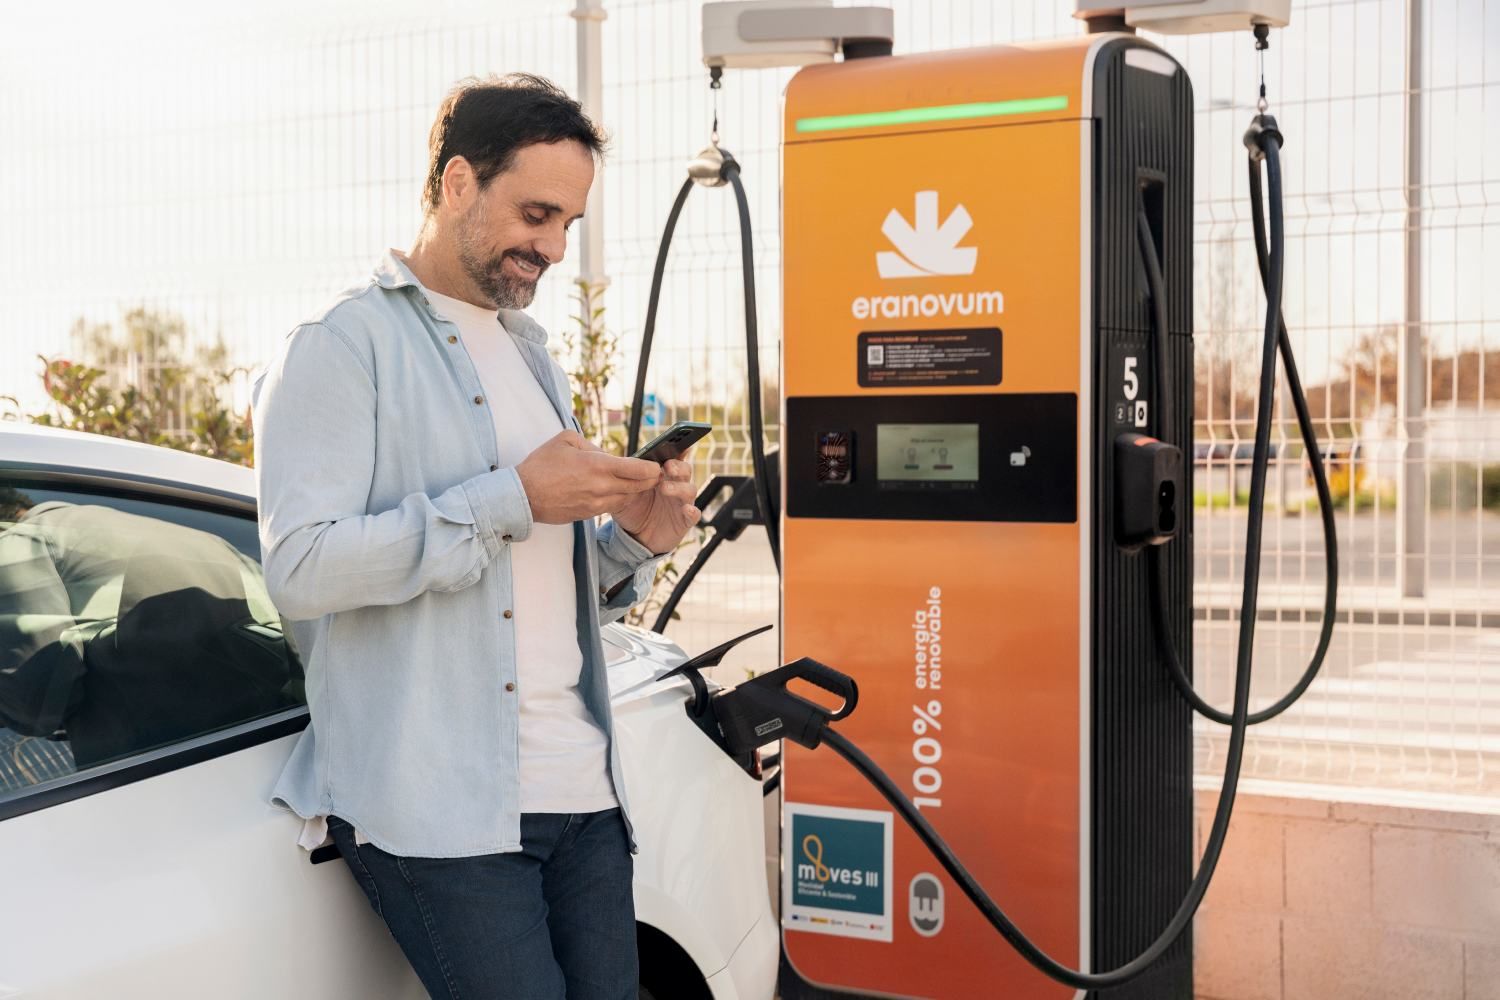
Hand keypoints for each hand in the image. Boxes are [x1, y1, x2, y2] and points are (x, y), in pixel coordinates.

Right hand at [515, 432, 661, 523]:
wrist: (523, 496)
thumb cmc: (541, 465)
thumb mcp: (566, 440)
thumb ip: (591, 444)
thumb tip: (605, 454)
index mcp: (598, 466)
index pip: (638, 469)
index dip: (652, 467)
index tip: (656, 464)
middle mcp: (602, 487)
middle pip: (639, 487)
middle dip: (650, 480)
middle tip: (655, 473)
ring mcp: (596, 503)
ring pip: (628, 498)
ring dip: (634, 490)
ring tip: (636, 481)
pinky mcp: (589, 514)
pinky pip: (612, 505)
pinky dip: (618, 497)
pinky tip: (615, 489)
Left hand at [611, 456, 701, 553]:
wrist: (634, 538)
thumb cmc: (632, 510)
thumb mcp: (624, 493)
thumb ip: (627, 480)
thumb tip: (625, 464)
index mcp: (663, 476)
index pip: (673, 458)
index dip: (678, 449)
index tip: (678, 441)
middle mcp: (676, 486)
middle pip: (685, 471)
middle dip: (678, 466)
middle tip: (667, 466)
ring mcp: (682, 503)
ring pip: (689, 490)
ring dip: (679, 487)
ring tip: (664, 488)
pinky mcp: (684, 521)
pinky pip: (694, 515)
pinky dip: (692, 511)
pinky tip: (687, 509)